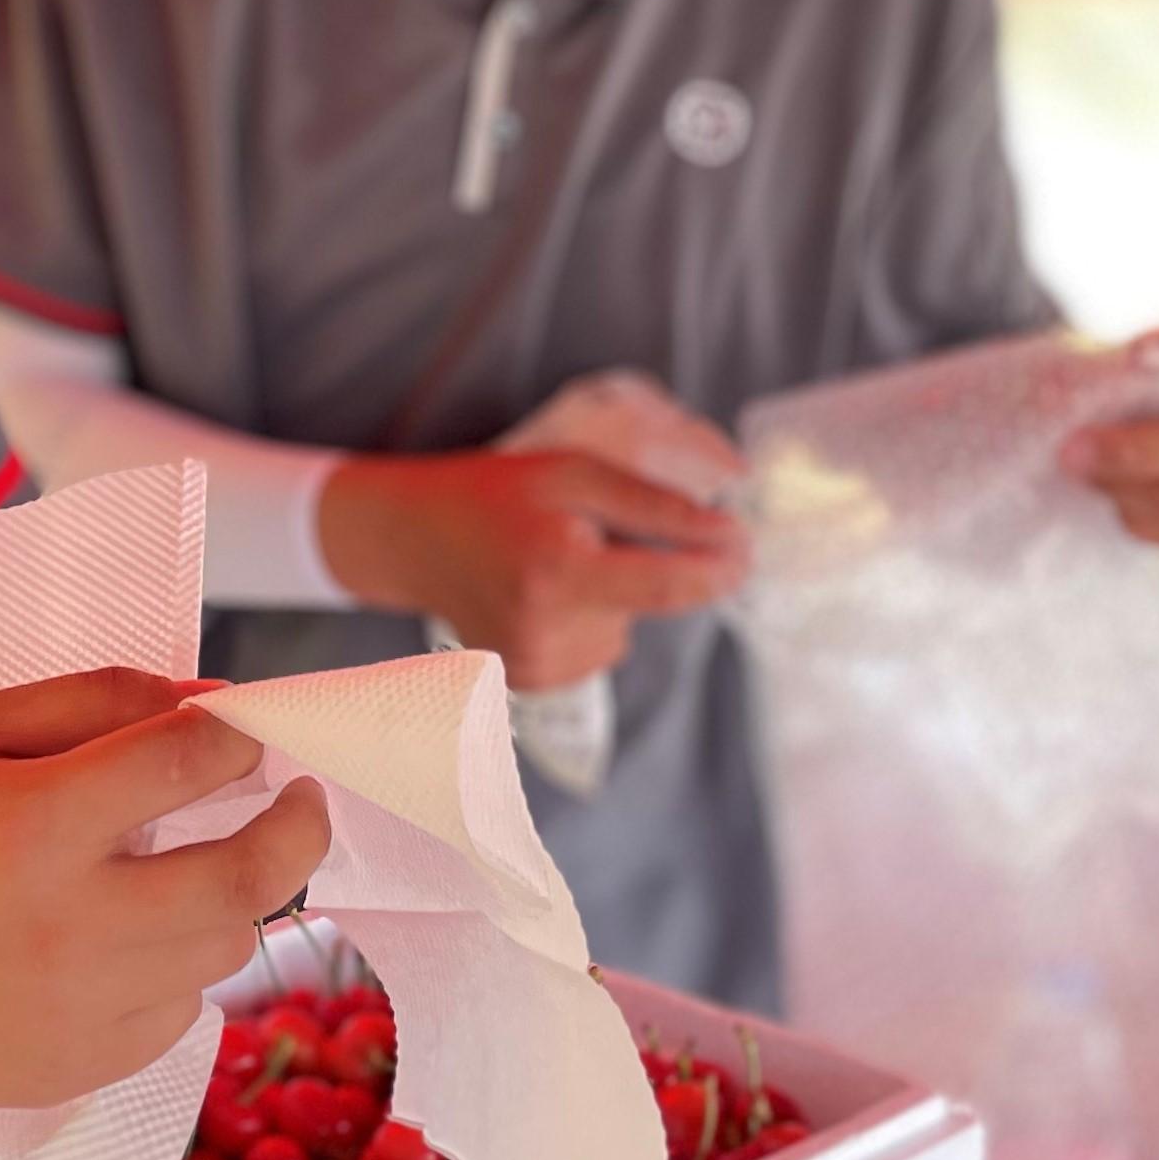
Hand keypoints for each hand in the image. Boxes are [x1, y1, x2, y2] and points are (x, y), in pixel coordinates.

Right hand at [0, 667, 326, 1108]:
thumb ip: (96, 700)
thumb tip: (211, 700)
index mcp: (34, 824)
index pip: (188, 762)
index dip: (240, 735)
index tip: (249, 733)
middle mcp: (68, 925)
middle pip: (246, 880)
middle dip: (298, 829)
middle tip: (302, 802)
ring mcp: (77, 1010)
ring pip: (223, 950)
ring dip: (225, 902)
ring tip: (179, 872)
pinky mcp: (77, 1069)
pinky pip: (180, 1014)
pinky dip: (175, 970)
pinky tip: (122, 943)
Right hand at [316, 450, 748, 690]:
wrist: (414, 539)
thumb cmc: (497, 494)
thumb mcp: (576, 476)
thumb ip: (655, 508)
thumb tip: (729, 538)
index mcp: (558, 571)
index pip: (667, 586)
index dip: (716, 570)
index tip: (744, 550)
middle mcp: (545, 630)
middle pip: (647, 607)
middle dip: (645, 568)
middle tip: (590, 531)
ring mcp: (534, 665)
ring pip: (624, 632)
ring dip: (611, 597)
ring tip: (554, 563)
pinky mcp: (530, 683)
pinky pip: (597, 650)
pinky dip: (587, 620)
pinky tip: (544, 595)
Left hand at [1059, 326, 1158, 552]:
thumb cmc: (1142, 406)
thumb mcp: (1128, 377)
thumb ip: (1103, 375)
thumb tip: (1055, 387)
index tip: (1133, 356)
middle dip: (1134, 452)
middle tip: (1071, 452)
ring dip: (1126, 492)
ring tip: (1085, 479)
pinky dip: (1142, 523)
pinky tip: (1116, 505)